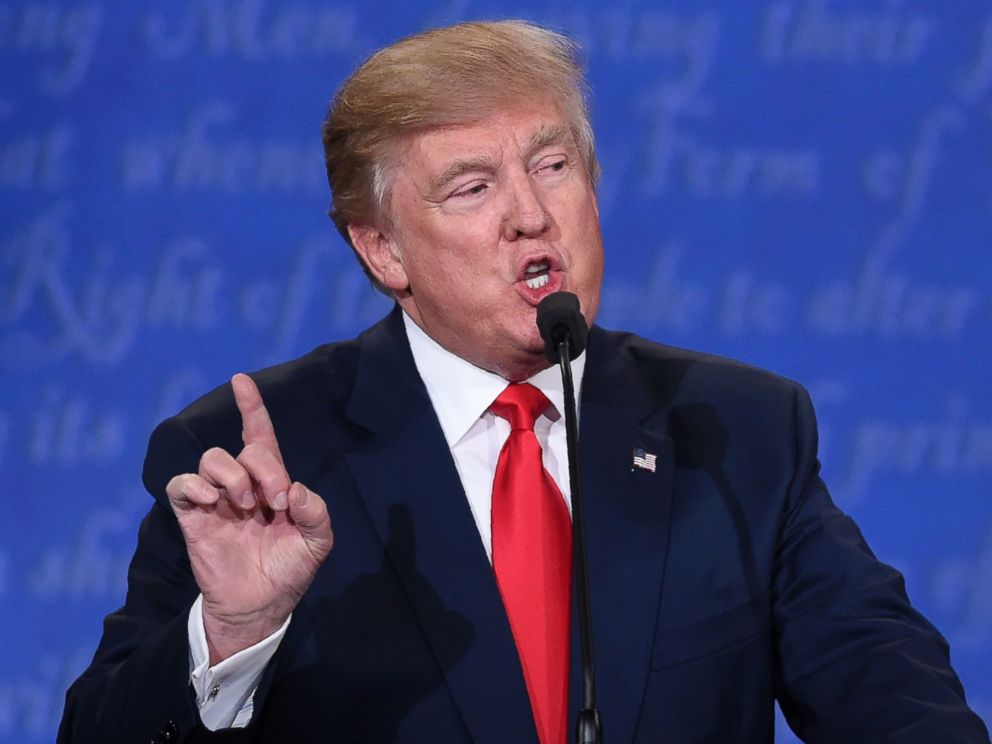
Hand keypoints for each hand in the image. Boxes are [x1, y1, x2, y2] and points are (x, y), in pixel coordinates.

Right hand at [166, 373, 333, 663]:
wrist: (260, 607)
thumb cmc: (289, 571)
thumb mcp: (317, 542)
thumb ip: (316, 512)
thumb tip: (294, 491)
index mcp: (273, 484)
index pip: (260, 436)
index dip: (252, 408)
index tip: (241, 380)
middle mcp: (242, 485)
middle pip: (244, 449)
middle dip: (263, 468)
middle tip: (275, 502)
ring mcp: (216, 500)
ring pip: (212, 459)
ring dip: (232, 476)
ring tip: (244, 505)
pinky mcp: (193, 518)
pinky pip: (182, 486)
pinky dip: (193, 486)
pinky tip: (211, 501)